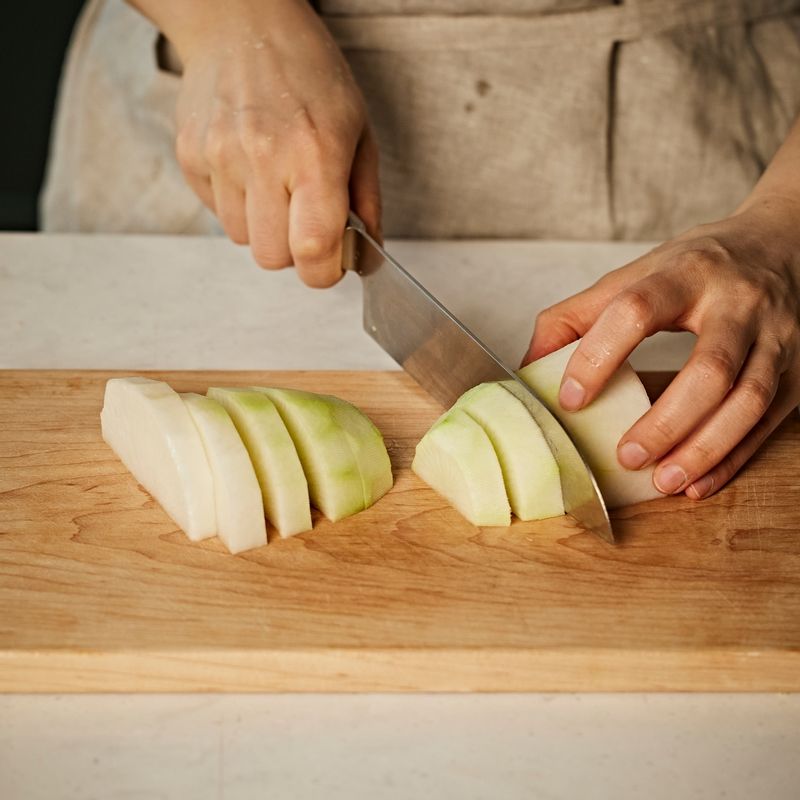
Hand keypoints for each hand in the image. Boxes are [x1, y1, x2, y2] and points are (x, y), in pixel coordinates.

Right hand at [168, 0, 379, 285]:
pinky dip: (237, 205)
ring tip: (275, 184)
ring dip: (264, 227)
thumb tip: (365, 255)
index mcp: (315, 153)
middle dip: (293, 251)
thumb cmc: (310, 73)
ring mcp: (219, 156)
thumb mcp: (359, 131)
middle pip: (272, 258)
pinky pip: (217, 213)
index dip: (324, 272)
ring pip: (242, 239)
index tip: (331, 265)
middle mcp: (263, 157)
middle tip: (304, 220)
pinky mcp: (191, 156)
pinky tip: (249, 168)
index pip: (313, 249)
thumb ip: (366, 201)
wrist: (242, 22)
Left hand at [522, 197, 799, 499]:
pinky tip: (698, 483)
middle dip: (665, 420)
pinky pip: (769, 422)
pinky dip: (733, 459)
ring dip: (704, 449)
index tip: (570, 398)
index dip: (599, 355)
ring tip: (662, 481)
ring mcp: (775, 338)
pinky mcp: (797, 371)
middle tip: (626, 456)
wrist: (781, 245)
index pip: (637, 310)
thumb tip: (528, 368)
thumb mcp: (635, 274)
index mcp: (683, 273)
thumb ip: (577, 316)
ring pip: (748, 401)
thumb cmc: (696, 267)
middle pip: (709, 368)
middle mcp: (737, 304)